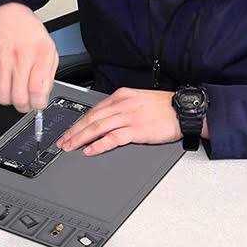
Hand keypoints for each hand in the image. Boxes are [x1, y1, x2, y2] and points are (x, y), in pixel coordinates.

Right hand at [0, 2, 57, 112]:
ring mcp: (2, 59)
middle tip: (26, 103)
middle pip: (19, 98)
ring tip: (15, 91)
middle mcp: (21, 57)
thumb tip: (42, 97)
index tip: (37, 104)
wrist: (9, 16)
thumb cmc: (31, 34)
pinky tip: (5, 75)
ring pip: (3, 96)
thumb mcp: (49, 50)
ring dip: (10, 99)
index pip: (37, 91)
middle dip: (23, 106)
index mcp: (40, 55)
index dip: (37, 104)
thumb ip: (48, 75)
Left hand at [55, 87, 181, 156]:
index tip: (69, 130)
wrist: (183, 110)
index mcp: (121, 96)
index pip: (94, 109)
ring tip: (70, 147)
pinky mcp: (137, 130)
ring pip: (97, 127)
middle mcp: (122, 104)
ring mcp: (129, 117)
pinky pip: (113, 138)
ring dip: (81, 138)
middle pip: (91, 118)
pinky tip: (90, 150)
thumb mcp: (138, 99)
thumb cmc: (164, 107)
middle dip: (74, 131)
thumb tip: (104, 118)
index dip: (78, 121)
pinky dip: (99, 145)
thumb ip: (121, 107)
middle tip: (63, 141)